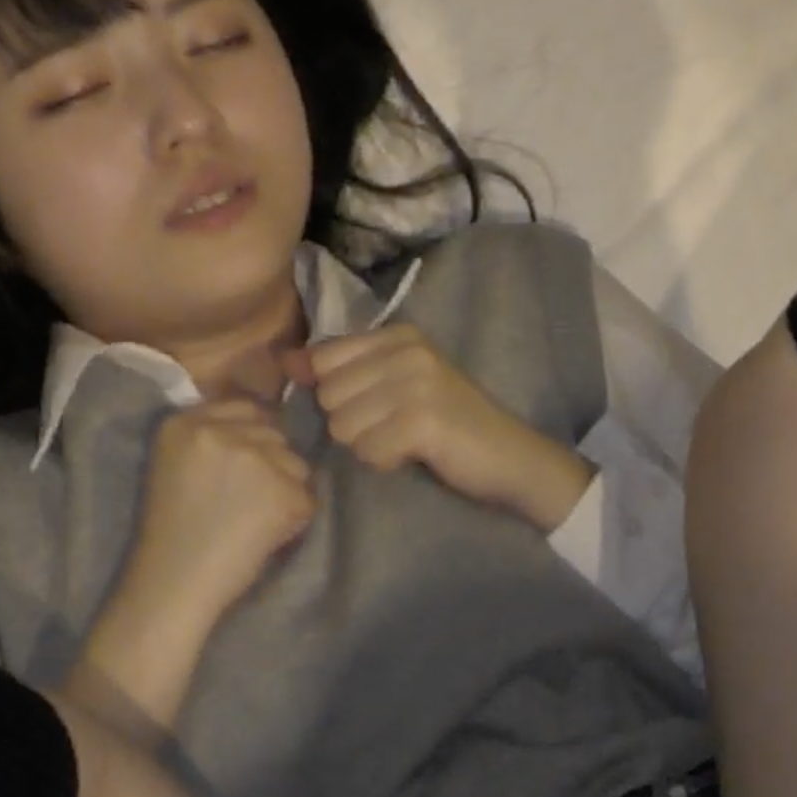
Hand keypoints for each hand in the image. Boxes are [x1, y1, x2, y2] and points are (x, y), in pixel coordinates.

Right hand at [115, 397, 317, 618]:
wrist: (173, 584)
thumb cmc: (170, 536)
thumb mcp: (173, 466)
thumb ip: (209, 439)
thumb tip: (264, 431)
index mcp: (182, 423)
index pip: (243, 407)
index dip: (251, 438)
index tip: (244, 470)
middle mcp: (217, 431)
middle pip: (273, 434)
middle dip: (270, 464)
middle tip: (247, 503)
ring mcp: (253, 458)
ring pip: (295, 464)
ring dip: (286, 491)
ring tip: (254, 522)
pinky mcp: (281, 489)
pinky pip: (307, 498)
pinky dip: (294, 521)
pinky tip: (264, 538)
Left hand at [291, 325, 595, 532]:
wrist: (512, 458)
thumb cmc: (450, 426)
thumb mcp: (395, 386)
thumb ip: (343, 370)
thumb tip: (285, 360)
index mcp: (399, 335)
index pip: (324, 360)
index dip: (337, 395)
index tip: (375, 408)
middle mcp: (407, 349)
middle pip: (329, 395)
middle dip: (353, 423)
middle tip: (396, 429)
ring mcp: (416, 382)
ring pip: (343, 426)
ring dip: (369, 445)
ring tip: (406, 442)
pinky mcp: (422, 419)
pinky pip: (368, 450)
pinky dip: (387, 461)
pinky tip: (416, 454)